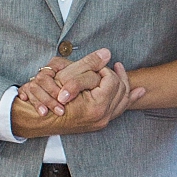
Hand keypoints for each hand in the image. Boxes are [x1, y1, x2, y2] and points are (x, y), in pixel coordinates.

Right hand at [10, 60, 142, 137]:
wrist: (37, 120)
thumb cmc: (48, 99)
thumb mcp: (66, 77)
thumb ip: (88, 64)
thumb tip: (107, 52)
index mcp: (96, 106)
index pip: (111, 80)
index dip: (104, 69)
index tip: (96, 66)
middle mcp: (102, 117)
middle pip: (121, 90)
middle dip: (118, 76)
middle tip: (115, 65)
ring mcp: (101, 122)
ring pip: (123, 100)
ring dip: (126, 85)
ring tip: (123, 72)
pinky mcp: (99, 123)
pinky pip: (120, 109)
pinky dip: (129, 98)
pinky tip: (138, 92)